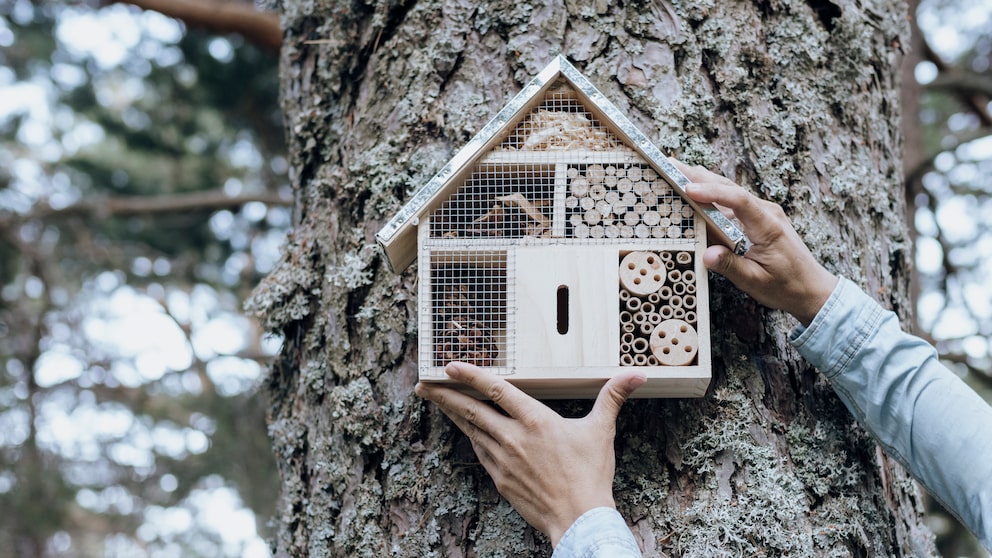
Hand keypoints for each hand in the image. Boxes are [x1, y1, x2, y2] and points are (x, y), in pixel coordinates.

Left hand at [415, 362, 645, 545]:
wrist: (578, 519)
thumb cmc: (590, 475)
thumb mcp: (602, 431)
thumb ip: (613, 397)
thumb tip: (637, 374)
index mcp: (534, 421)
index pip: (496, 390)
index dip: (471, 375)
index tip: (449, 365)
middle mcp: (512, 438)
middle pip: (471, 410)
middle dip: (444, 395)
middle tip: (423, 384)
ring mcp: (502, 460)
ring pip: (470, 430)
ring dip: (452, 414)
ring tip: (435, 400)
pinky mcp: (500, 479)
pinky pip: (480, 452)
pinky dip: (470, 438)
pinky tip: (466, 432)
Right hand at [673, 160, 837, 325]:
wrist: (812, 289)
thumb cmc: (787, 286)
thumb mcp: (756, 282)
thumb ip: (731, 266)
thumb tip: (706, 254)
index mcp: (768, 226)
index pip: (739, 200)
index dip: (712, 192)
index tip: (688, 189)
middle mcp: (767, 213)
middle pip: (730, 187)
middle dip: (699, 176)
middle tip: (670, 166)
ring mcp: (763, 213)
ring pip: (730, 191)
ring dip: (703, 181)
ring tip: (675, 172)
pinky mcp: (758, 218)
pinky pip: (732, 202)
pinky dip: (712, 194)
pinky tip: (695, 192)